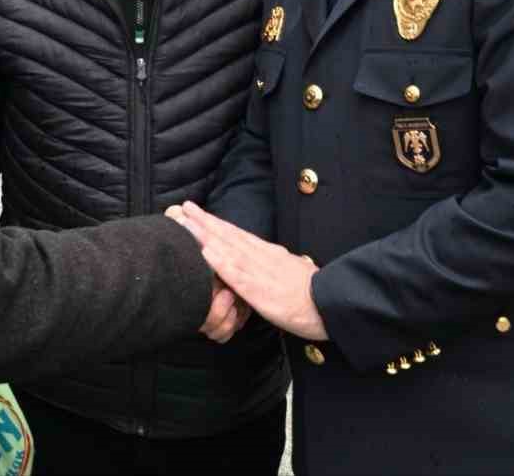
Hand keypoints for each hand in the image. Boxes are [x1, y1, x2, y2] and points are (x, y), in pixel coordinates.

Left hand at [171, 202, 325, 340]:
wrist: (330, 305)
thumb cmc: (314, 294)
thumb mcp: (291, 271)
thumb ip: (274, 264)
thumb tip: (263, 260)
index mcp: (268, 253)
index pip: (237, 234)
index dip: (216, 223)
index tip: (199, 212)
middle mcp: (261, 257)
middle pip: (228, 236)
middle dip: (204, 221)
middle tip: (184, 207)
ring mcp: (259, 272)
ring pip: (227, 249)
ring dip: (205, 235)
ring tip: (185, 223)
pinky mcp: (260, 291)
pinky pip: (237, 275)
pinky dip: (220, 262)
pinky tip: (205, 253)